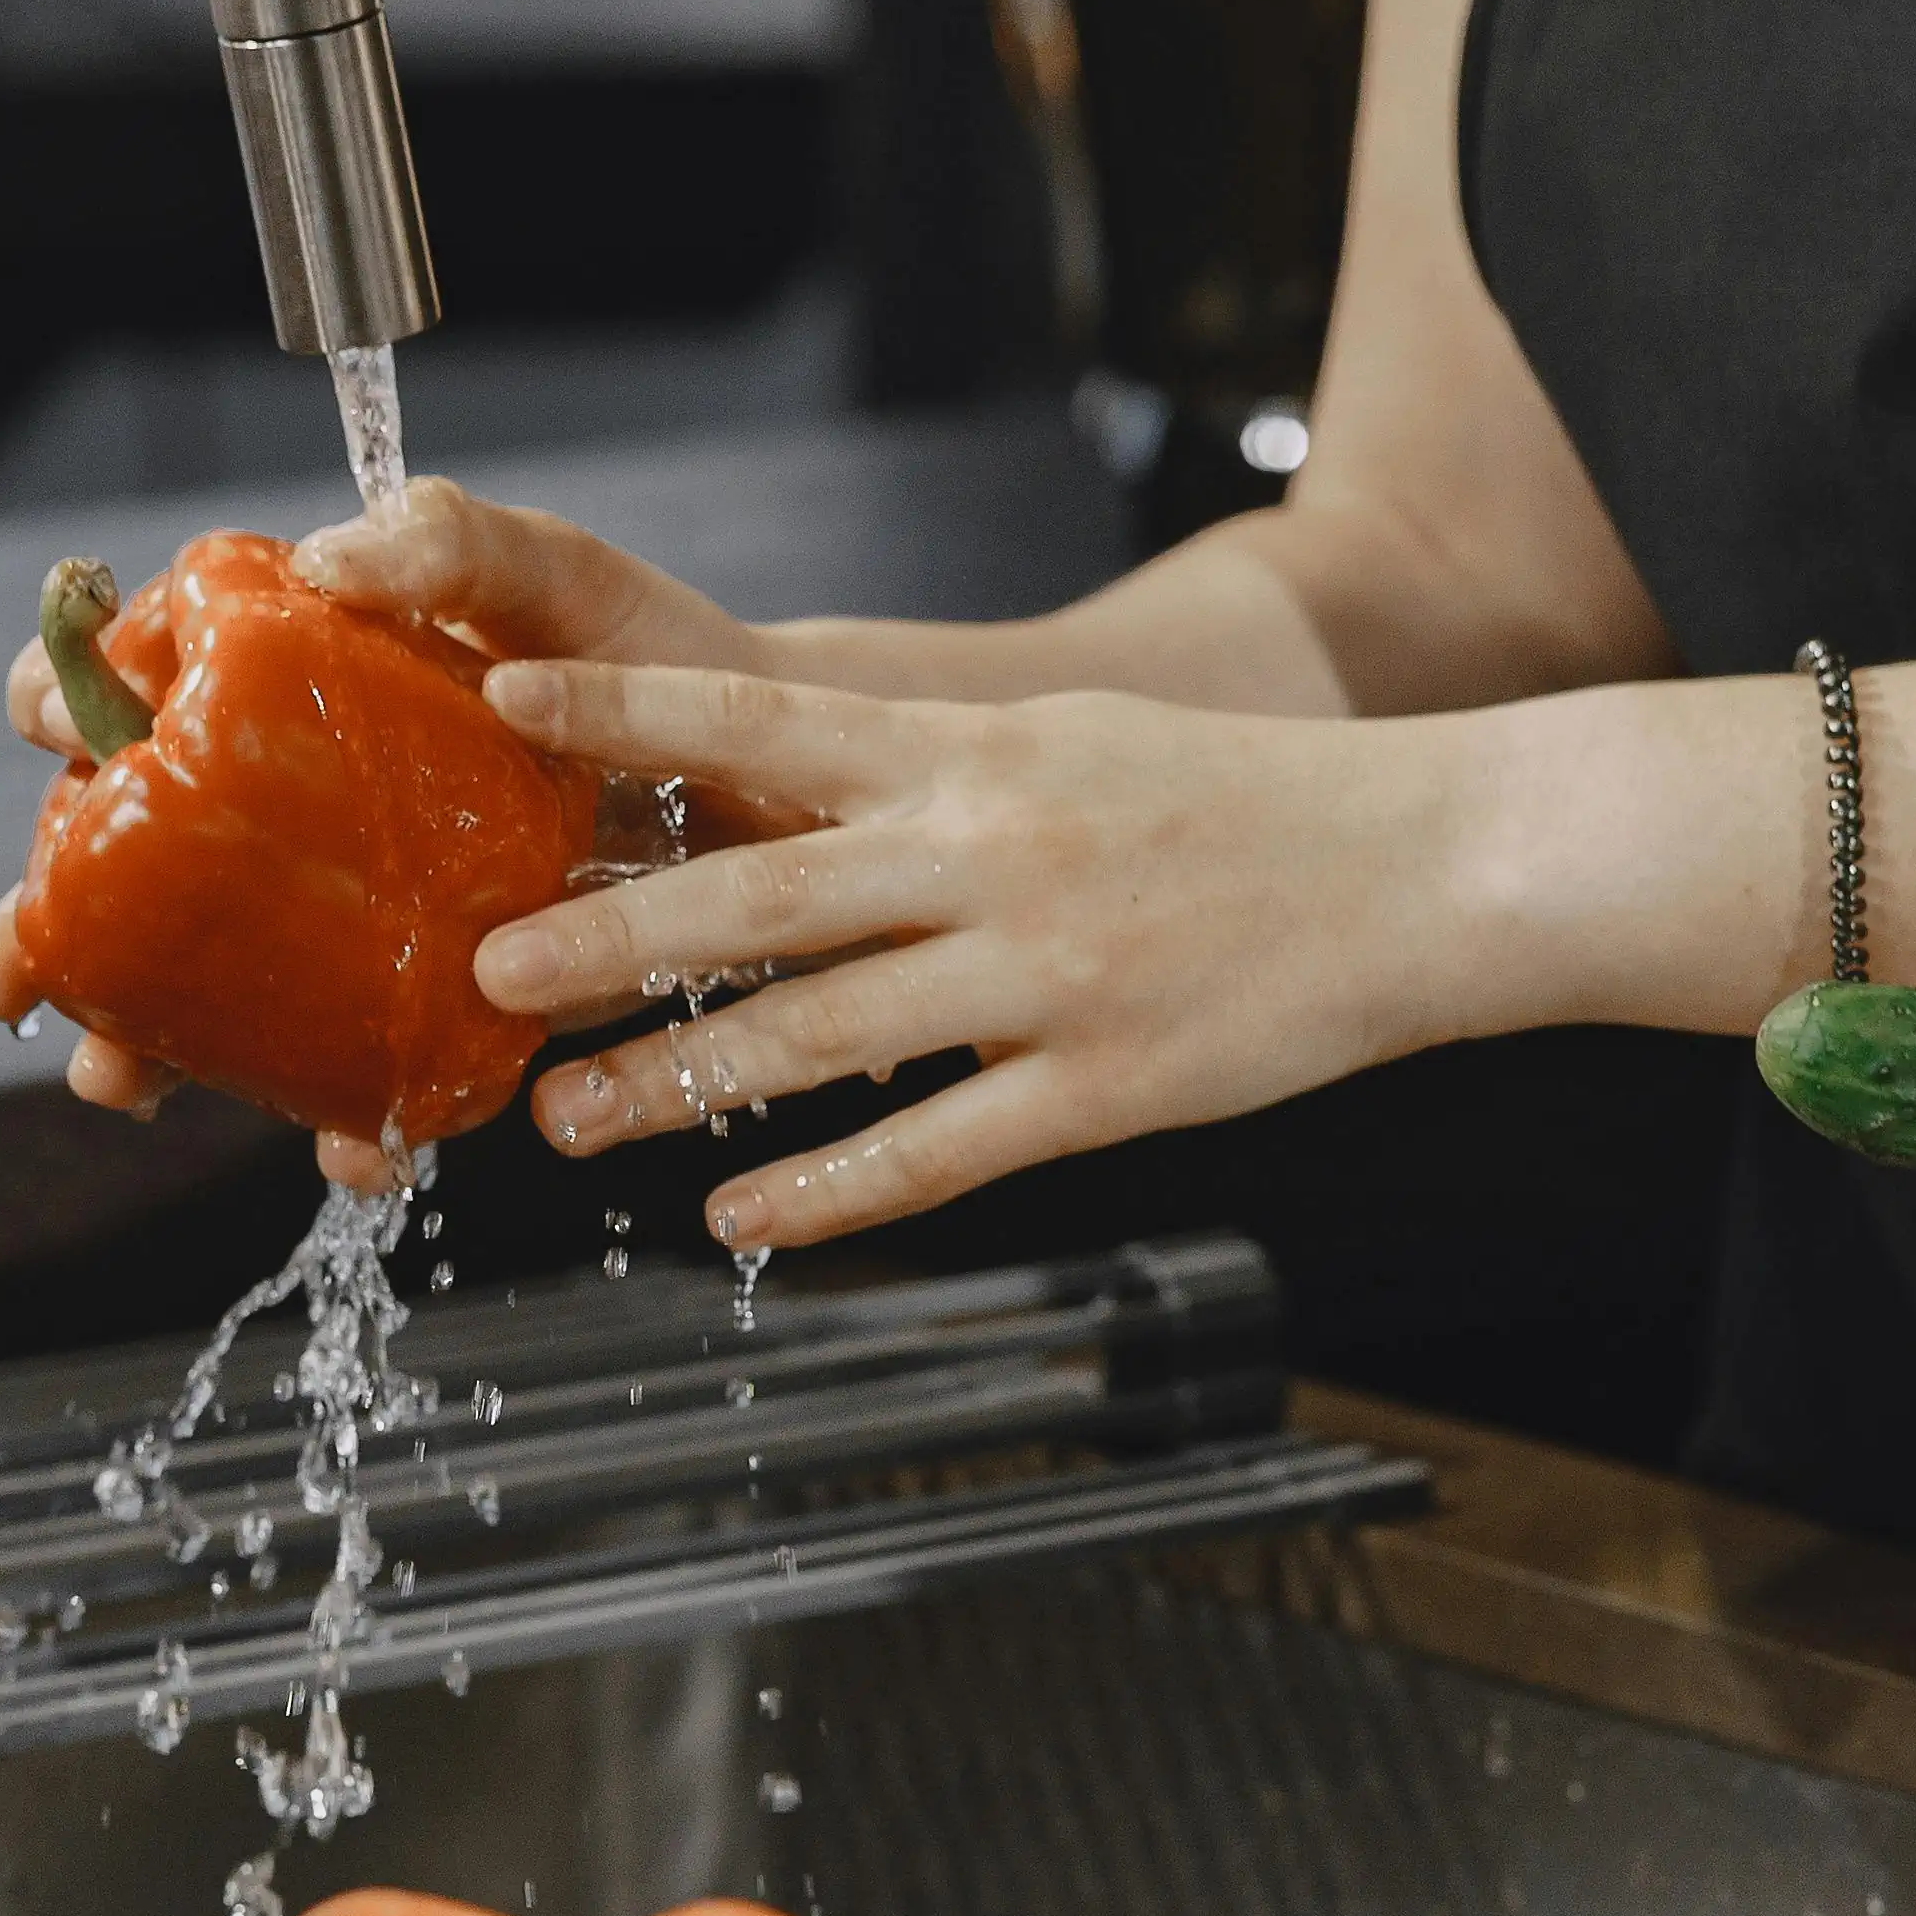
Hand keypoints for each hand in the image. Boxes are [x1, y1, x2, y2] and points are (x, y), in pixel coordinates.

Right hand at [0, 478, 765, 1192]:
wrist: (764, 776)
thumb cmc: (638, 651)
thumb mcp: (549, 571)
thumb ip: (446, 538)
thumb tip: (327, 559)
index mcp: (290, 676)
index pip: (138, 676)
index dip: (69, 699)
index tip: (52, 728)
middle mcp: (297, 799)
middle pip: (134, 860)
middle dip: (53, 925)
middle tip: (8, 977)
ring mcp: (354, 909)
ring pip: (217, 983)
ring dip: (152, 1043)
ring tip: (119, 1083)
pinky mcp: (434, 996)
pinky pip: (363, 1064)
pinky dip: (346, 1113)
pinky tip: (353, 1146)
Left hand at [462, 664, 1509, 1249]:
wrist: (1428, 866)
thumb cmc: (1243, 802)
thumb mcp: (1071, 741)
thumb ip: (930, 779)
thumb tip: (784, 799)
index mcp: (980, 755)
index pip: (769, 723)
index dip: (632, 714)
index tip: (508, 700)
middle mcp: (996, 857)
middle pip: (763, 899)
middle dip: (608, 941)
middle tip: (487, 973)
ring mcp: (1048, 979)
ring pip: (825, 1039)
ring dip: (680, 1083)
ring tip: (568, 1118)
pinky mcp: (1108, 1087)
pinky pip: (936, 1150)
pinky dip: (825, 1189)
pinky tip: (738, 1214)